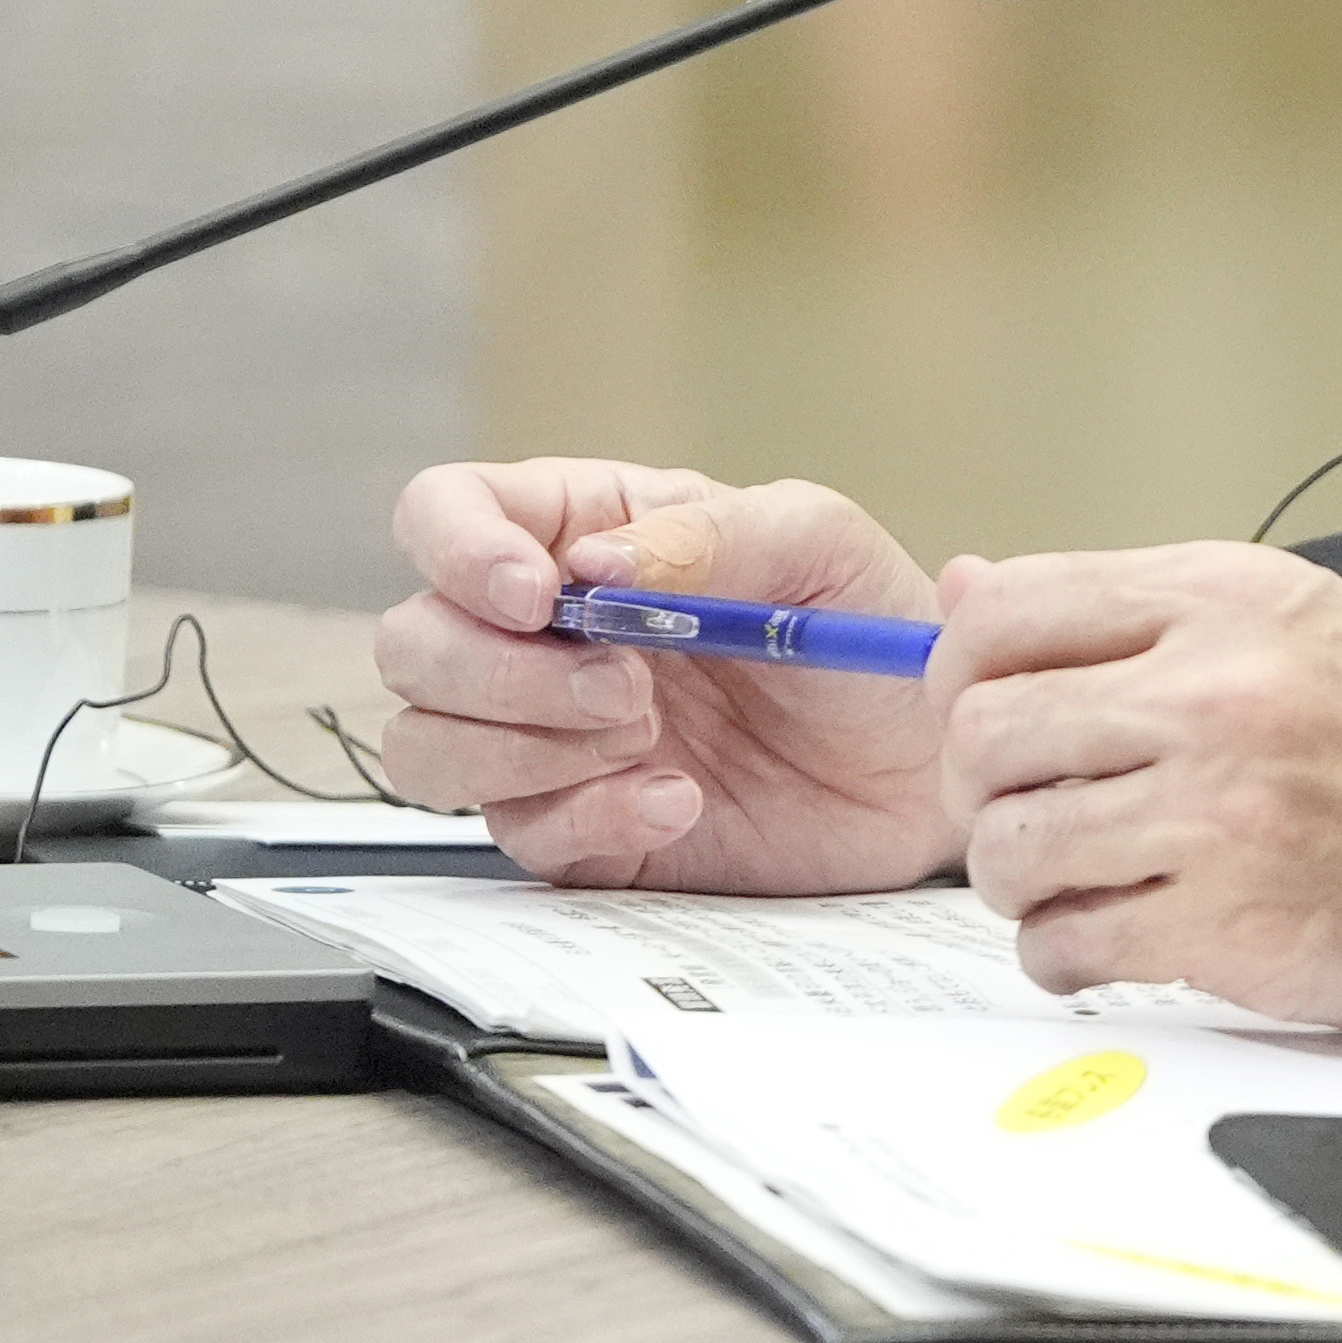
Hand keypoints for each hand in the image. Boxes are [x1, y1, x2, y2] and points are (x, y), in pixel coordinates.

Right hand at [373, 460, 960, 892]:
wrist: (928, 763)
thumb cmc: (872, 630)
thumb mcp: (821, 547)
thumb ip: (710, 536)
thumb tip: (589, 563)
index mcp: (591, 532)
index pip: (448, 512)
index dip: (458, 550)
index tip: (536, 597)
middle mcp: (546, 634)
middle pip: (413, 643)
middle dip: (503, 674)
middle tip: (629, 690)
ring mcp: (548, 734)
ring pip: (424, 744)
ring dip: (525, 749)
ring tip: (648, 740)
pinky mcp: (574, 824)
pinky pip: (514, 830)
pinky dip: (589, 816)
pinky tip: (677, 800)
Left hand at [937, 543, 1341, 1040]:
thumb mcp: (1302, 621)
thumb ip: (1137, 611)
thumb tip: (967, 590)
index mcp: (1230, 601)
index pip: (1002, 613)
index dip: (962, 675)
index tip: (998, 717)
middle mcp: (1217, 691)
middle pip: (980, 736)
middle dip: (987, 791)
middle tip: (1042, 812)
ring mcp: (1220, 810)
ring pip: (1004, 852)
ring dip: (1028, 883)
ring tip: (1096, 879)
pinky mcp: (1228, 923)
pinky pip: (1060, 948)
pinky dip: (1071, 956)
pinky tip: (1131, 936)